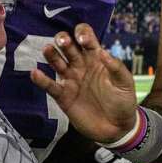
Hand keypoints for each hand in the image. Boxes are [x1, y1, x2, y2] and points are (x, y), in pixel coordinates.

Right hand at [31, 24, 137, 144]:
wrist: (117, 128)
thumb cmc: (123, 101)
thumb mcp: (125, 83)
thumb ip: (116, 68)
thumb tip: (103, 52)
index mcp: (96, 57)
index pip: (86, 38)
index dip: (82, 34)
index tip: (83, 41)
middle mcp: (80, 65)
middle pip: (67, 46)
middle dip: (63, 40)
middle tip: (64, 42)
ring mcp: (70, 80)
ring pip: (56, 61)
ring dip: (51, 54)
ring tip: (48, 50)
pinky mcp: (63, 96)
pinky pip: (50, 86)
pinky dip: (41, 80)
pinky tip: (35, 73)